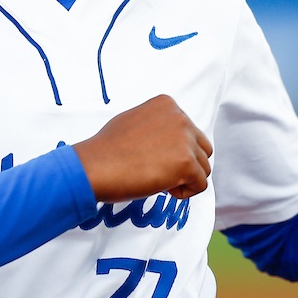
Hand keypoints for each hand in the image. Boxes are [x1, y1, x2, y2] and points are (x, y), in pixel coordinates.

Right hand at [73, 95, 212, 202]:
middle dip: (185, 164)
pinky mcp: (186, 163)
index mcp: (167, 104)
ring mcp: (184, 139)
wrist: (94, 166)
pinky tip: (163, 188)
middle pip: (202, 149)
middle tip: (159, 172)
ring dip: (184, 179)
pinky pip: (200, 185)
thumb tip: (167, 141)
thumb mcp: (134, 121)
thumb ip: (156, 126)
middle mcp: (180, 118)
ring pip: (203, 168)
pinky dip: (184, 193)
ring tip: (158, 180)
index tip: (151, 157)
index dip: (173, 151)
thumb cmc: (106, 149)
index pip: (189, 132)